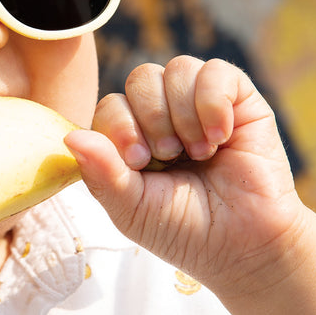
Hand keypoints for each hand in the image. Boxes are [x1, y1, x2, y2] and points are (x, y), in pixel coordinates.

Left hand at [67, 56, 310, 297]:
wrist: (245, 246)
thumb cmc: (183, 229)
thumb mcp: (131, 208)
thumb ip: (101, 173)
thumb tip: (70, 137)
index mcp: (132, 137)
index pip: (111, 105)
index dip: (119, 126)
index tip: (139, 161)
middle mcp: (164, 114)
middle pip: (140, 79)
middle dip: (151, 118)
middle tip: (169, 155)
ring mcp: (200, 103)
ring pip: (176, 68)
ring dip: (183, 113)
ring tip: (198, 152)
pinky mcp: (239, 100)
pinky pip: (216, 71)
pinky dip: (213, 102)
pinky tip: (220, 137)